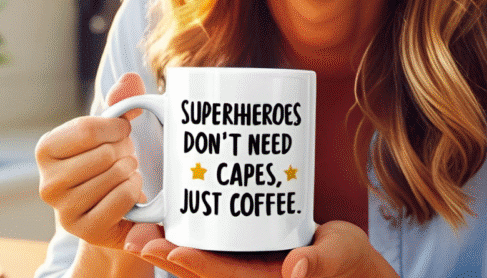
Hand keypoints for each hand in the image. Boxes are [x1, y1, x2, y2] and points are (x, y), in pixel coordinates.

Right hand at [35, 73, 149, 250]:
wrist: (116, 207)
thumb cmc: (110, 160)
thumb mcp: (111, 129)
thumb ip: (121, 101)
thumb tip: (130, 81)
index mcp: (46, 150)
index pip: (86, 130)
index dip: (114, 127)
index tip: (122, 130)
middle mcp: (47, 183)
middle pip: (102, 154)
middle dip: (122, 151)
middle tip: (121, 158)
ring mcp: (64, 211)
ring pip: (114, 176)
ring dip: (130, 171)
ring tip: (124, 174)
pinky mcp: (85, 230)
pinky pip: (123, 199)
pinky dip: (134, 190)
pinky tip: (128, 191)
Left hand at [133, 221, 396, 277]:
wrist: (351, 263)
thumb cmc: (348, 261)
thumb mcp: (338, 255)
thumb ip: (317, 262)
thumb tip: (296, 267)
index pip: (221, 275)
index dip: (193, 265)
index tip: (168, 252)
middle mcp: (247, 274)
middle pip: (199, 268)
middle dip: (166, 254)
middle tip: (135, 237)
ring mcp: (243, 263)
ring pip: (198, 256)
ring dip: (169, 244)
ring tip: (138, 228)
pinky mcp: (244, 249)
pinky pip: (211, 244)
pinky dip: (188, 233)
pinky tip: (167, 216)